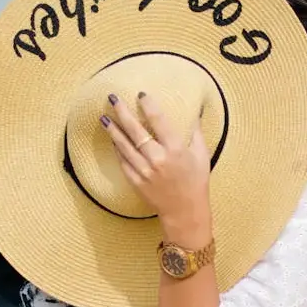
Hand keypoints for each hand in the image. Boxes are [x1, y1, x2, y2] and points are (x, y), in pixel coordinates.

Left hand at [101, 92, 210, 237]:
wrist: (185, 212)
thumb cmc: (196, 182)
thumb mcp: (202, 155)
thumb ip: (196, 132)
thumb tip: (195, 111)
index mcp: (176, 150)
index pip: (159, 121)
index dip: (148, 106)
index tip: (141, 94)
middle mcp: (158, 159)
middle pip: (136, 131)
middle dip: (123, 112)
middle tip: (113, 98)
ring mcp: (145, 171)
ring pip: (124, 146)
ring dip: (113, 130)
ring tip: (104, 117)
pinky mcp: (136, 182)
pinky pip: (123, 162)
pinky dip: (117, 150)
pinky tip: (112, 139)